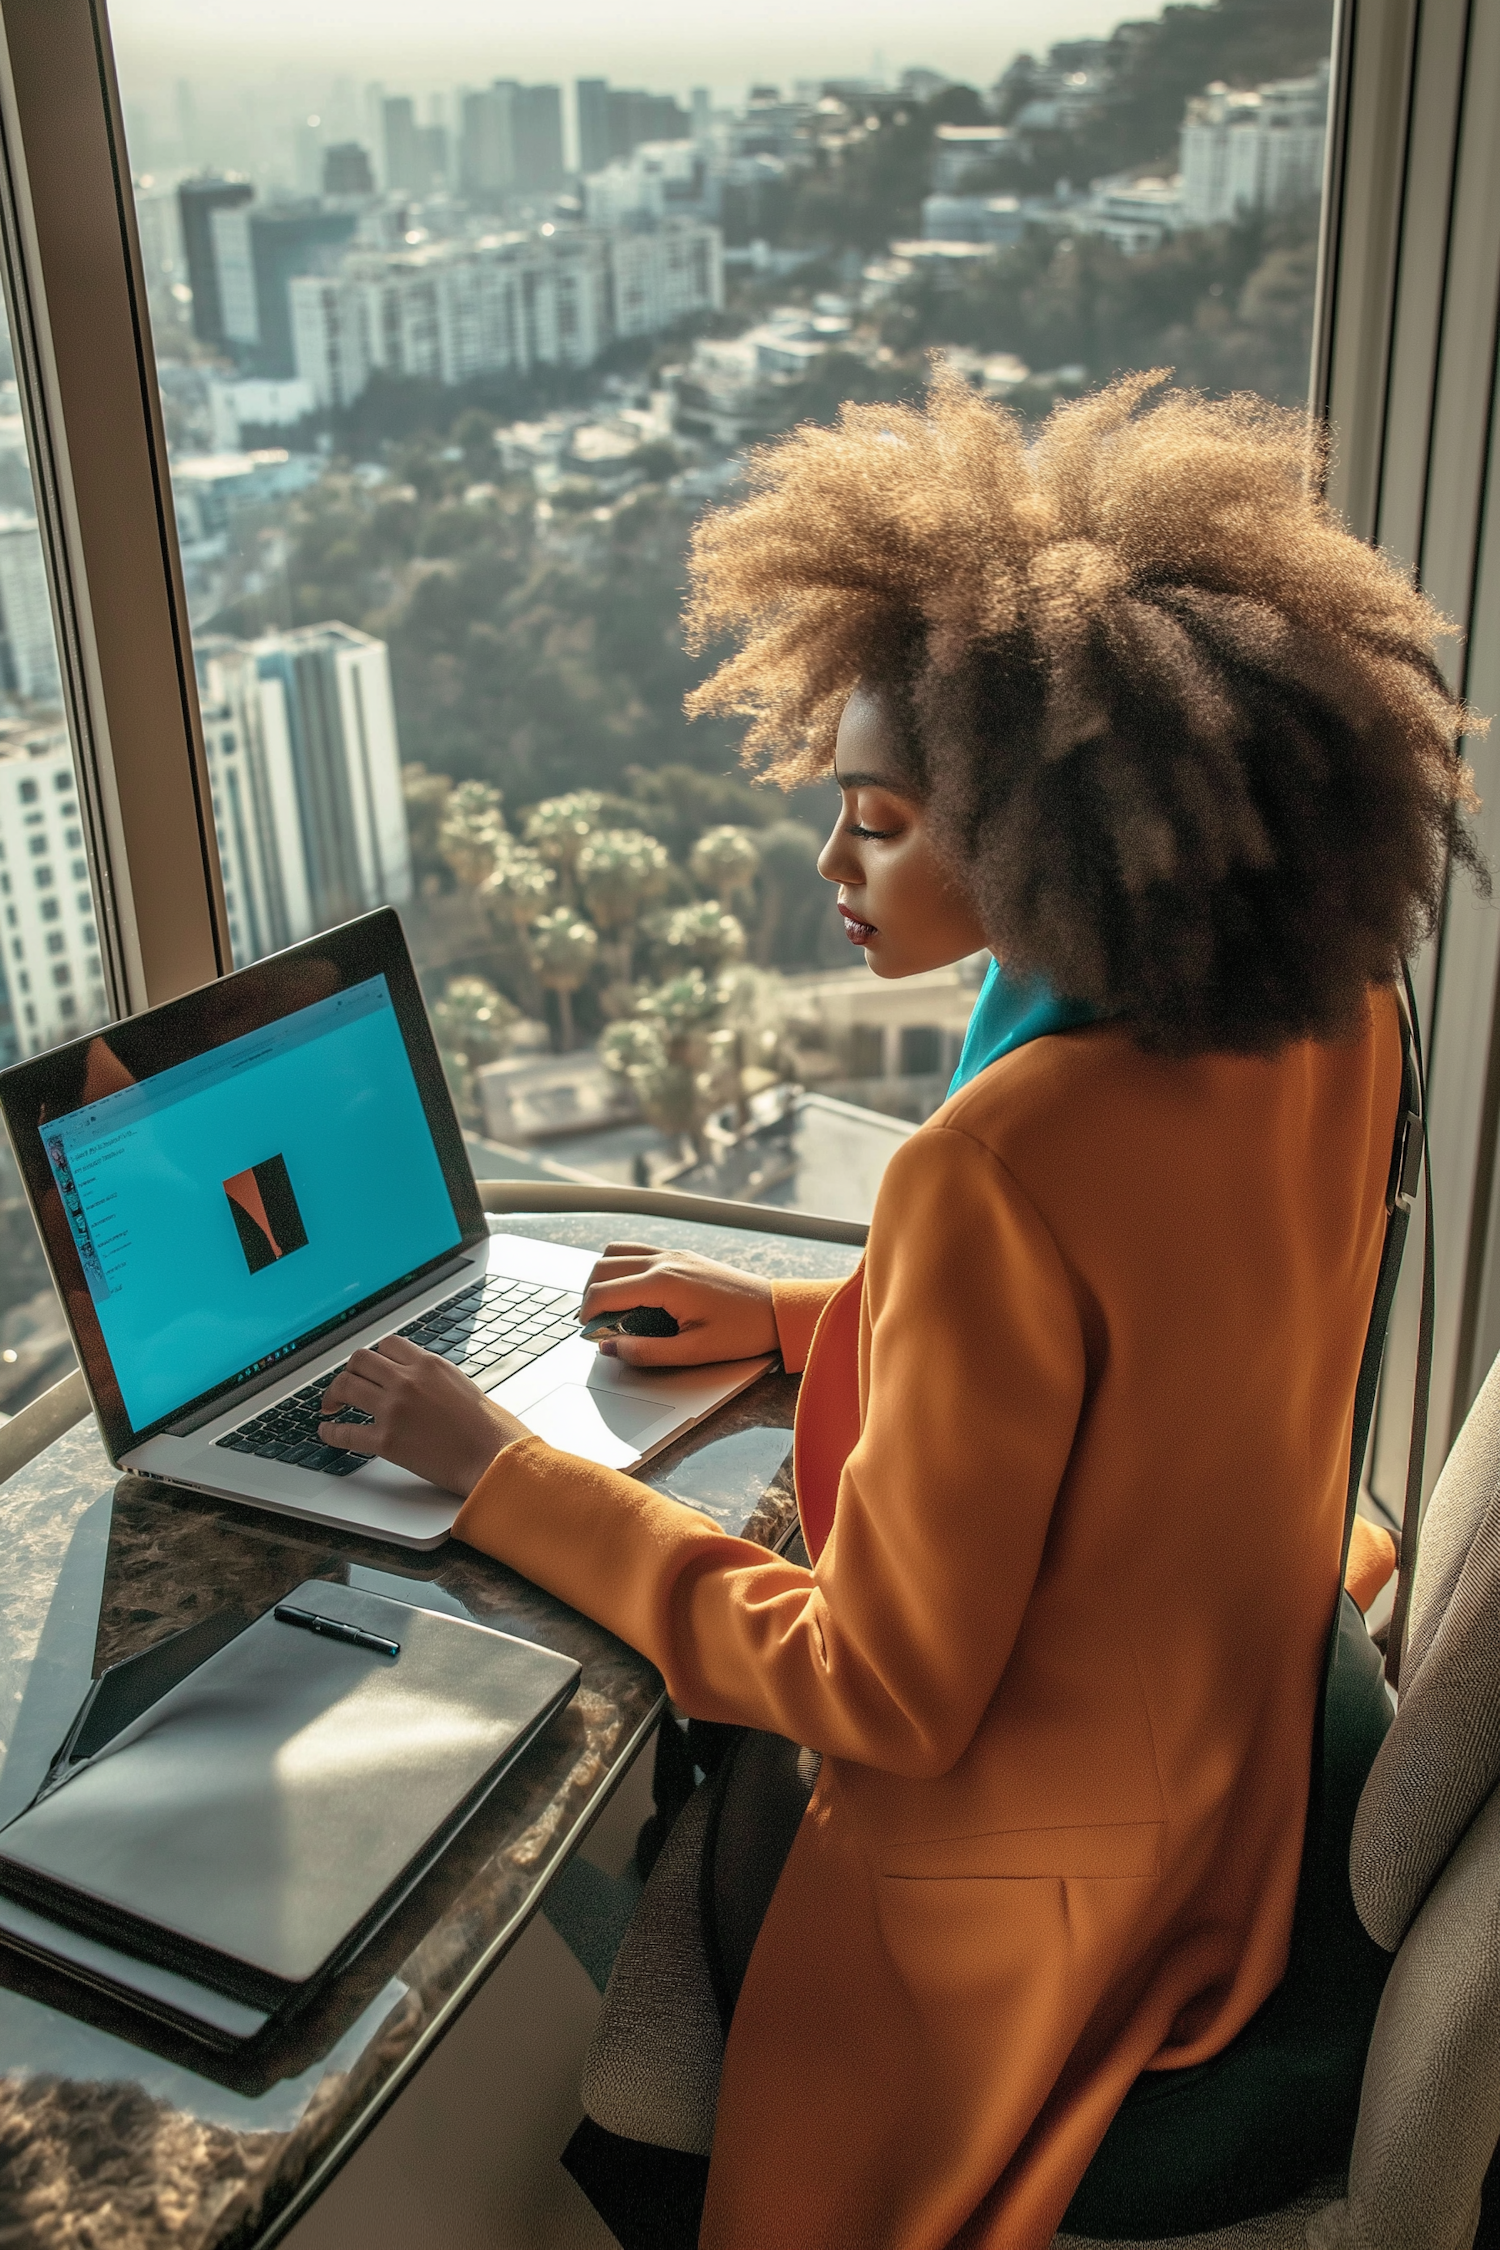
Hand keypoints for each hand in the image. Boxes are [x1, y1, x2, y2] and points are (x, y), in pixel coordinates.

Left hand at [317, 1337, 527, 1495]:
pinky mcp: (386, 1441)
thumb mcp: (460, 1384)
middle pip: (359, 1360)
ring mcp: (394, 1409)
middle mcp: (407, 1380)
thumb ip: (432, 1377)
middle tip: (344, 1387)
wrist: (493, 1456)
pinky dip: (331, 1431)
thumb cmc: (486, 1426)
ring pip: (346, 1386)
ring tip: (330, 1405)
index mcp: (427, 1364)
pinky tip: (327, 1431)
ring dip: (332, 1395)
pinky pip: (346, 1432)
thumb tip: (414, 1379)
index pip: (387, 1345)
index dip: (375, 1356)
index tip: (370, 1369)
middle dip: (348, 1372)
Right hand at [578, 1242, 777, 1367]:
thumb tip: (610, 1349)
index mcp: (665, 1283)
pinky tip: (633, 1295)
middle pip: (603, 1267)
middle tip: (594, 1324)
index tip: (588, 1335)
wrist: (778, 1310)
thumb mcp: (692, 1352)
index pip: (604, 1292)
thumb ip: (646, 1352)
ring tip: (609, 1308)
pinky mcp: (682, 1256)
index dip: (587, 1315)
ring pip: (617, 1252)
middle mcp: (666, 1261)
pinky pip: (639, 1252)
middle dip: (588, 1295)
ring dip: (603, 1277)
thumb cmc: (742, 1331)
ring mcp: (674, 1254)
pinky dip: (623, 1269)